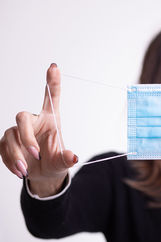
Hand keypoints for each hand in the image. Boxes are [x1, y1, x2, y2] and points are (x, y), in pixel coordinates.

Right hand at [0, 63, 77, 195]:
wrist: (42, 174)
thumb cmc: (54, 161)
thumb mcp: (63, 162)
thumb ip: (67, 159)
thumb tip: (72, 157)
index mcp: (50, 119)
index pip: (51, 98)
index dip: (52, 82)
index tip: (54, 67)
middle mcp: (32, 121)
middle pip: (21, 117)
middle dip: (27, 137)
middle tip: (37, 154)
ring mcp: (17, 131)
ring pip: (10, 136)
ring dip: (17, 155)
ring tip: (26, 169)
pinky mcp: (6, 142)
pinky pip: (3, 149)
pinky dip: (11, 162)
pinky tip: (20, 170)